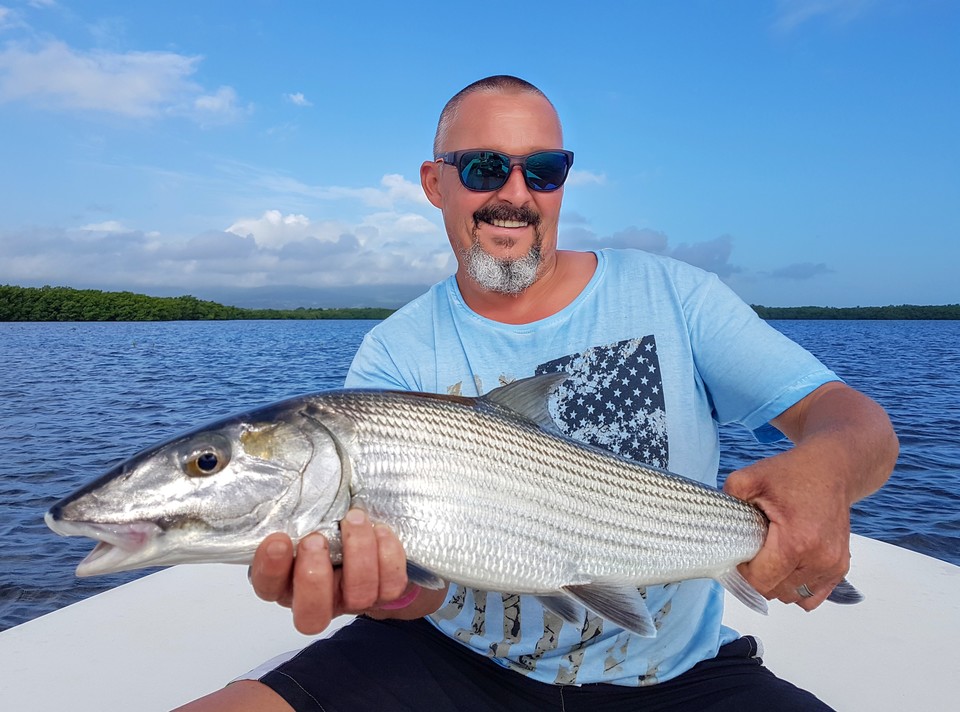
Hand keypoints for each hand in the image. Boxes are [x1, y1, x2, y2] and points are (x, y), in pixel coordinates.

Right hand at [248, 509, 447, 633]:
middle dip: (313, 576)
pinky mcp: (385, 594)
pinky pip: (390, 586)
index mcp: (286, 580)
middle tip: (316, 539)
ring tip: (355, 518)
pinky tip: (381, 529)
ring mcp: (353, 599)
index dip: (271, 570)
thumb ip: (290, 506)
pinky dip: (388, 555)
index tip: (278, 539)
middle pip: (311, 613)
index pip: (268, 587)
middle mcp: (319, 597)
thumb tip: (272, 471)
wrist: (371, 534)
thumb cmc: (327, 521)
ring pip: (357, 595)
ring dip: (358, 554)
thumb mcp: (304, 512)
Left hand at [723, 450, 851, 611]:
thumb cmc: (794, 473)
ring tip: (772, 555)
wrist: (832, 469)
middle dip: (759, 577)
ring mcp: (833, 565)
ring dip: (778, 583)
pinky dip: (797, 587)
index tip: (740, 554)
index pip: (761, 582)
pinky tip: (788, 566)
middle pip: (776, 592)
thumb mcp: (750, 478)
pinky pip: (813, 596)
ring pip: (793, 597)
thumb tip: (715, 522)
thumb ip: (728, 499)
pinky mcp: (840, 567)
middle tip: (754, 551)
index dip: (743, 572)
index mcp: (796, 541)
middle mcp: (819, 558)